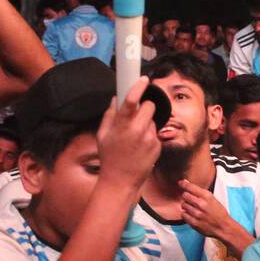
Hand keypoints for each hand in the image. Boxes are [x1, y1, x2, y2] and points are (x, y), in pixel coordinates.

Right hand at [96, 76, 160, 190]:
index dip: (139, 86)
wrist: (121, 181)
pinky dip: (150, 135)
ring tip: (136, 136)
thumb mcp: (102, 135)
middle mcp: (137, 130)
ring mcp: (149, 138)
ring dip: (147, 122)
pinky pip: (156, 133)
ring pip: (154, 119)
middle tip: (137, 115)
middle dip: (145, 107)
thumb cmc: (110, 157)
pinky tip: (141, 146)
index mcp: (121, 125)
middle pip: (150, 106)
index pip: (131, 100)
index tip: (144, 79)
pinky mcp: (157, 146)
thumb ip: (109, 115)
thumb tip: (116, 99)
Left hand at [179, 179, 254, 252]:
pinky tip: (192, 215)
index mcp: (207, 196)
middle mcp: (201, 204)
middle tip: (191, 200)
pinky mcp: (194, 223)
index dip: (184, 184)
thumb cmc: (219, 213)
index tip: (180, 183)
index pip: (191, 187)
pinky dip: (186, 214)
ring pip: (183, 205)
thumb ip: (200, 192)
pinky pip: (183, 215)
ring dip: (186, 206)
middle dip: (186, 196)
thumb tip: (187, 183)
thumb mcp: (213, 199)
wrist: (223, 227)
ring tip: (193, 208)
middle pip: (185, 195)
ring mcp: (197, 214)